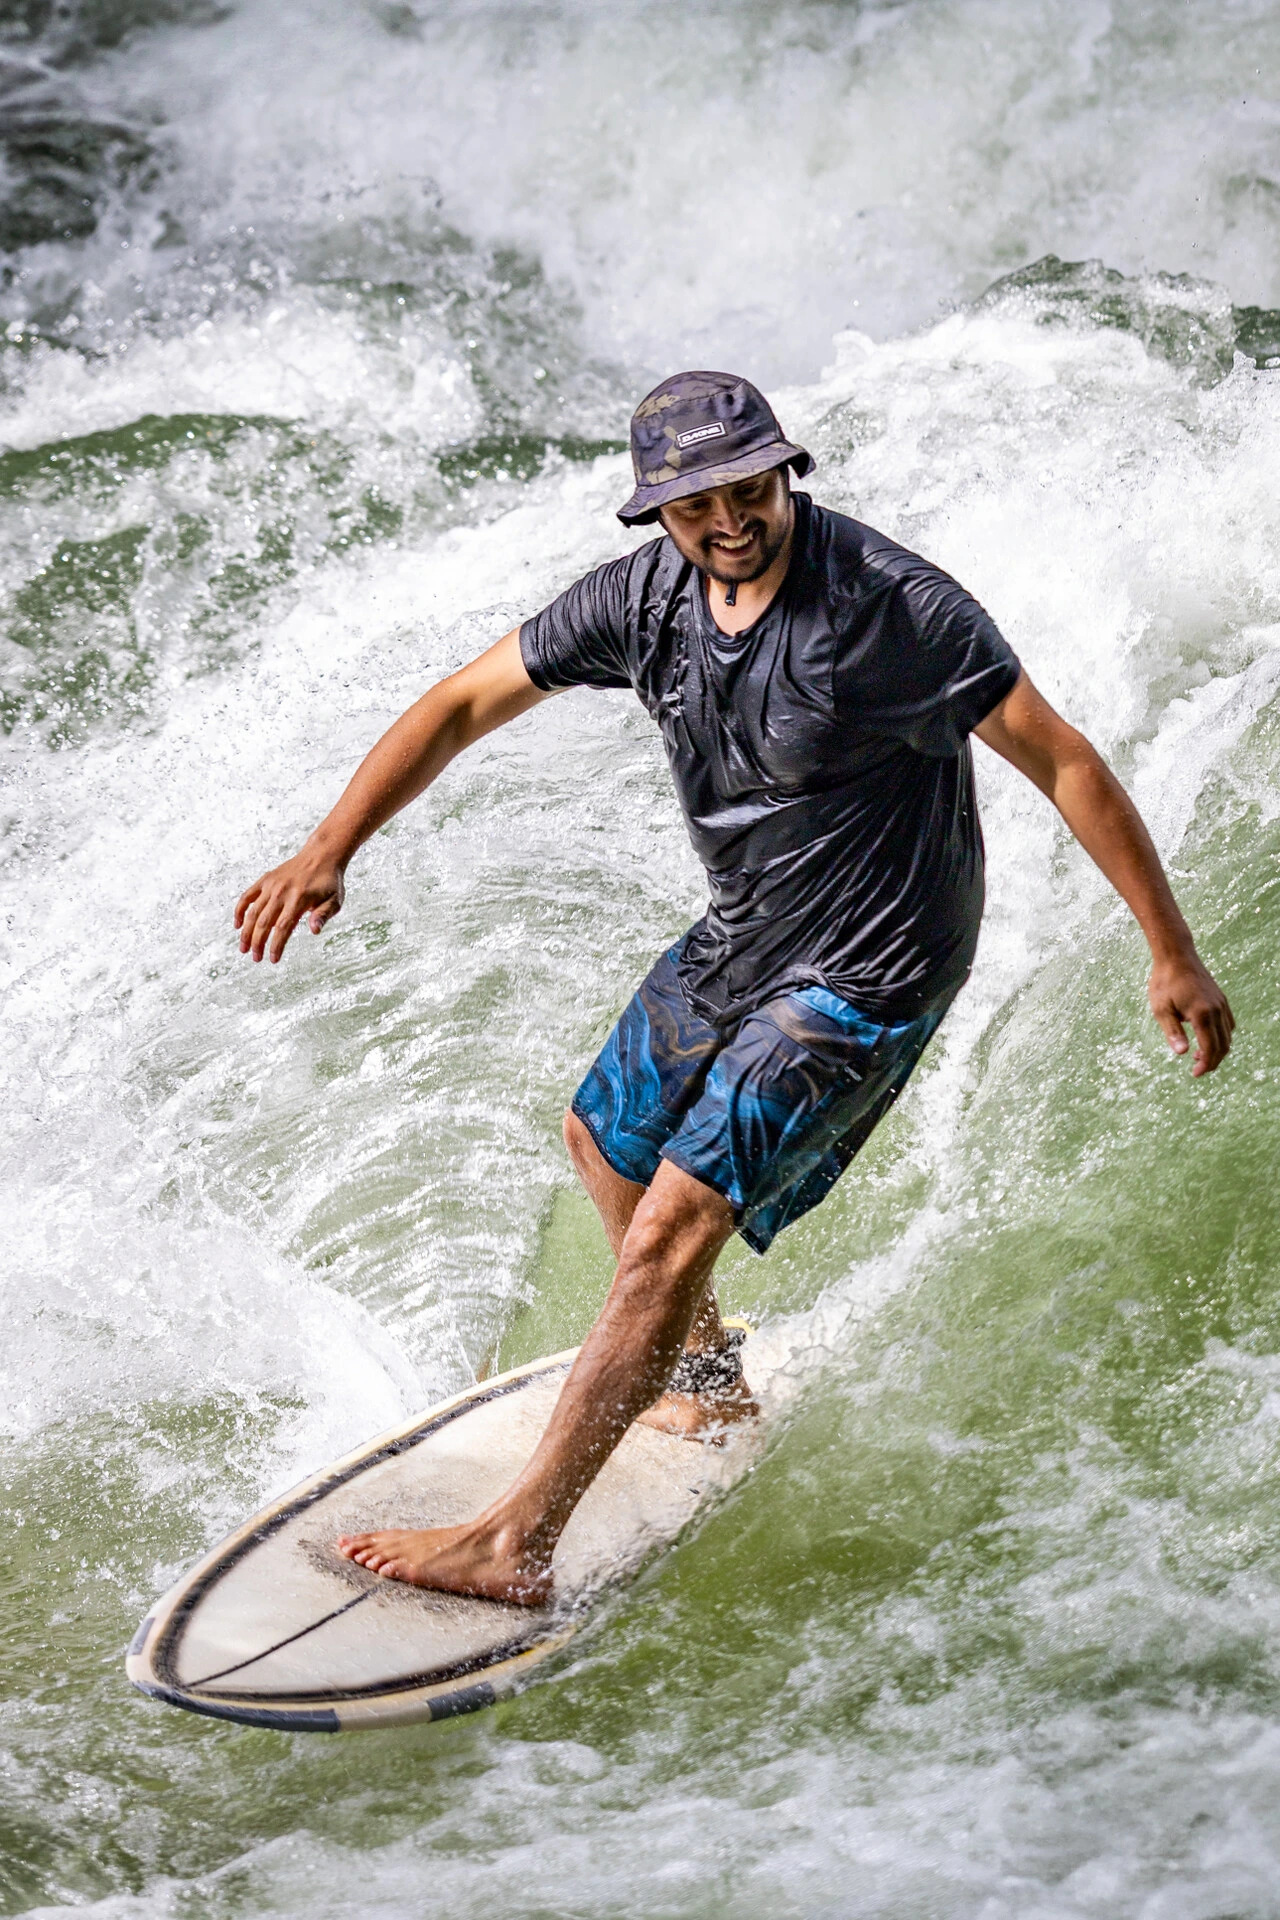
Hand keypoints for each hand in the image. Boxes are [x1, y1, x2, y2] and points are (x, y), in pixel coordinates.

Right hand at [235, 843, 345, 963]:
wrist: (321, 855)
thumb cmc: (330, 882)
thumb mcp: (335, 900)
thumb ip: (324, 915)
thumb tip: (314, 931)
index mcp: (299, 899)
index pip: (283, 928)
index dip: (276, 946)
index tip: (272, 960)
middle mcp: (282, 892)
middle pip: (264, 923)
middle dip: (258, 943)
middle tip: (256, 959)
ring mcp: (271, 885)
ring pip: (253, 912)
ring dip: (246, 932)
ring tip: (243, 948)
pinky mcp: (265, 880)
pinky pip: (247, 896)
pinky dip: (240, 910)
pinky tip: (237, 925)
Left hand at [1148, 950, 1234, 1076]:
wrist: (1176, 955)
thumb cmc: (1164, 982)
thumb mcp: (1161, 1009)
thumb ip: (1172, 1032)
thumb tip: (1182, 1053)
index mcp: (1202, 1014)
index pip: (1210, 1047)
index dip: (1205, 1064)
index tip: (1195, 1074)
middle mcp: (1216, 1010)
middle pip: (1223, 1045)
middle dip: (1213, 1061)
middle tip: (1197, 1069)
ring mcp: (1221, 1003)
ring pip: (1228, 1035)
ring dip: (1217, 1049)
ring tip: (1199, 1056)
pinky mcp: (1221, 999)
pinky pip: (1228, 1023)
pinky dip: (1221, 1036)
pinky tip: (1206, 1038)